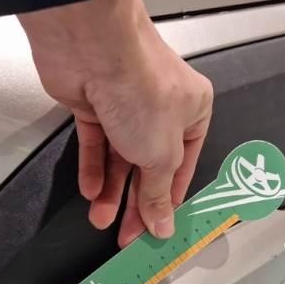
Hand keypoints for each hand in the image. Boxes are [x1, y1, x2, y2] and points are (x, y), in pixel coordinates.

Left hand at [19, 0, 212, 246]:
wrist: (95, 49)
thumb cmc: (142, 90)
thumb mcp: (161, 155)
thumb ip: (158, 193)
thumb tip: (164, 225)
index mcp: (193, 113)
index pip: (184, 166)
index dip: (169, 199)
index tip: (158, 228)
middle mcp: (161, 108)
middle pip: (149, 166)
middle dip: (136, 202)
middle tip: (127, 234)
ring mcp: (126, 105)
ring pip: (120, 158)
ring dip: (111, 190)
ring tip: (101, 219)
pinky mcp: (94, 104)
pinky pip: (96, 144)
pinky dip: (93, 168)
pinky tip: (91, 191)